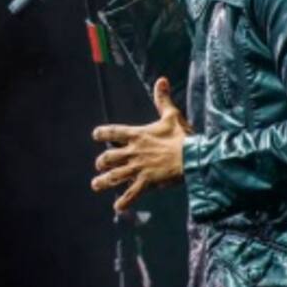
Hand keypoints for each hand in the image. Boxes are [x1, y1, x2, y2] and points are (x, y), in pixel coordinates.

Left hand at [91, 77, 191, 212]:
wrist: (191, 156)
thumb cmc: (181, 135)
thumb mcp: (171, 115)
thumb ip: (162, 99)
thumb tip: (161, 79)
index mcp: (138, 135)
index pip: (113, 132)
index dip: (102, 133)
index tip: (96, 135)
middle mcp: (134, 152)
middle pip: (109, 157)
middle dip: (102, 162)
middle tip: (100, 165)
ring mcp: (139, 168)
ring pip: (115, 176)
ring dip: (103, 181)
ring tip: (95, 184)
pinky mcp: (147, 181)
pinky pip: (132, 194)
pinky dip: (124, 201)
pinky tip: (118, 207)